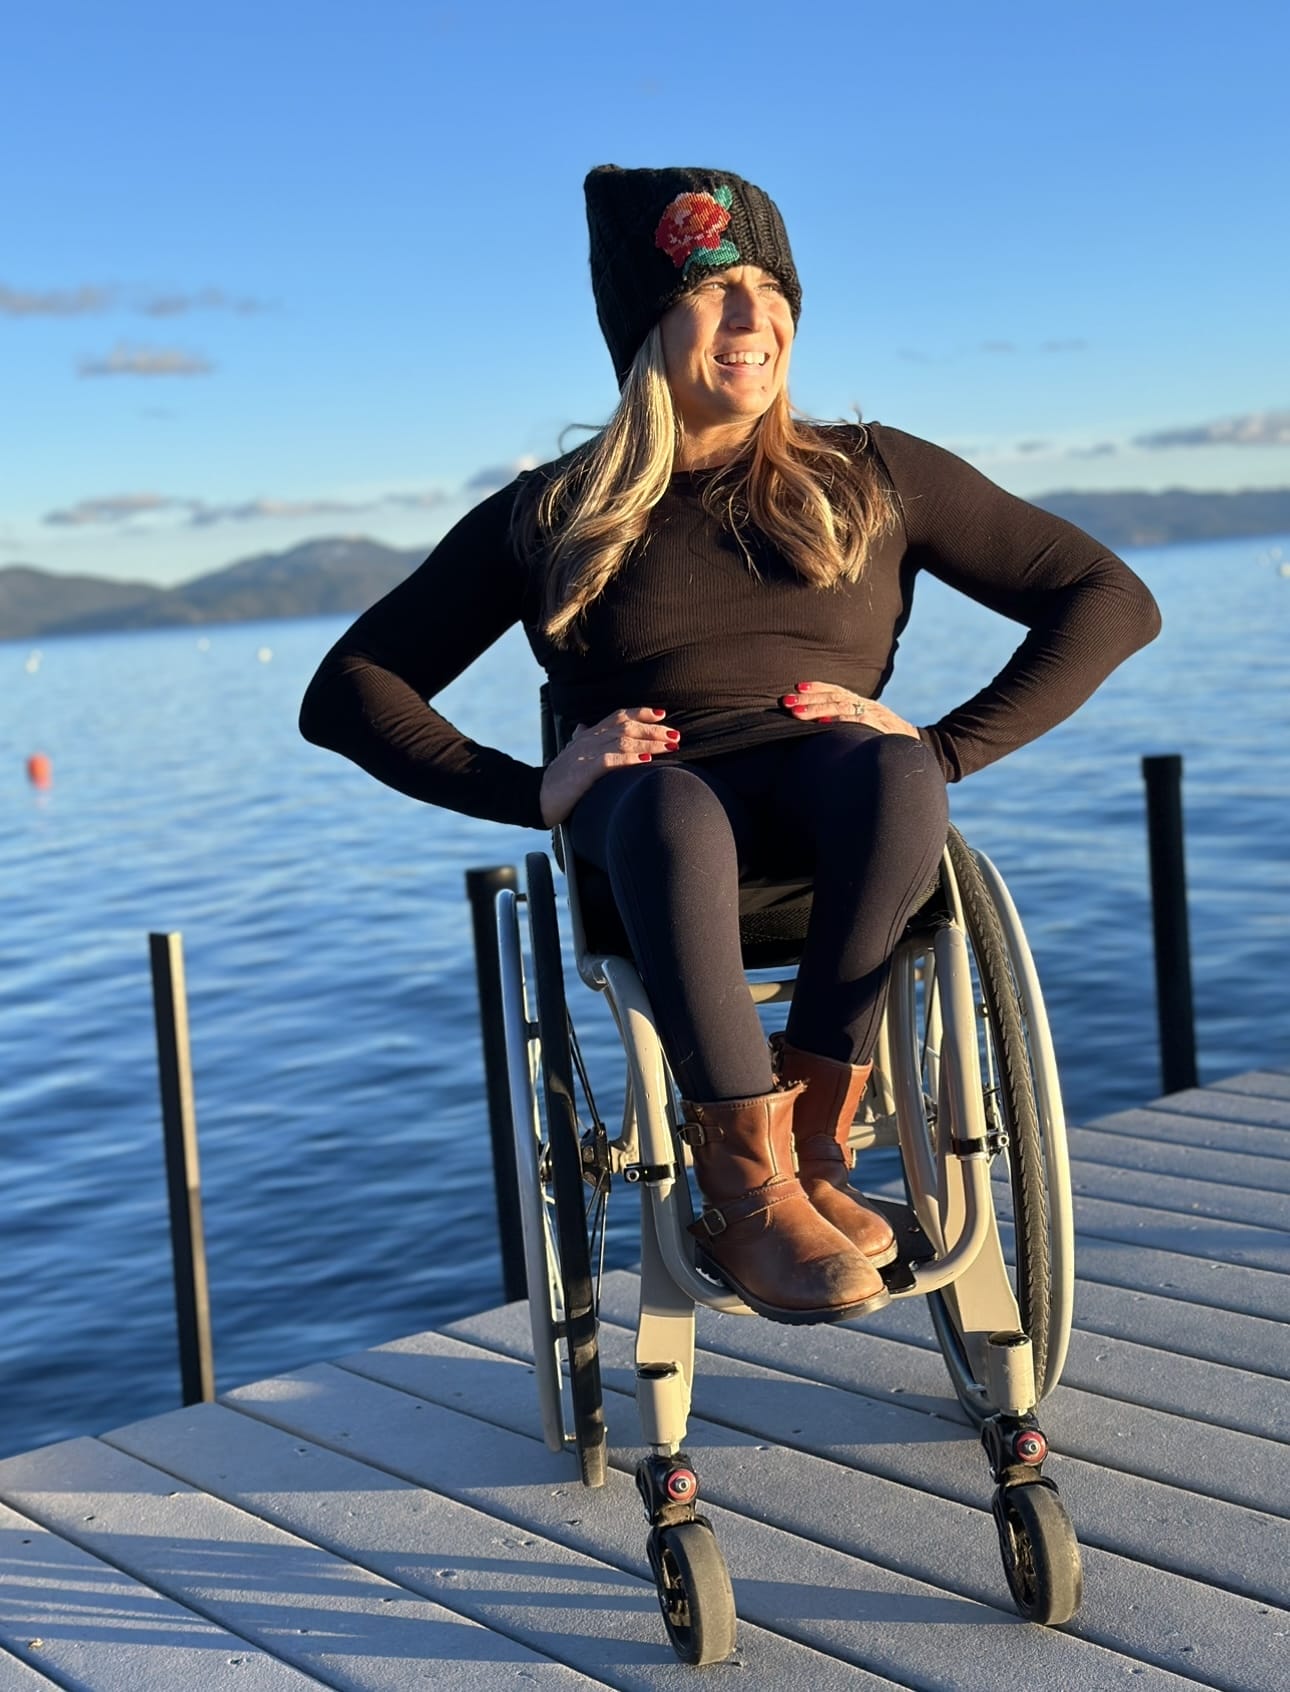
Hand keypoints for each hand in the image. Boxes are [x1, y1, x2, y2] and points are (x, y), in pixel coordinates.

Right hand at [540, 707, 679, 825]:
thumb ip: (579, 739)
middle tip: (676, 736)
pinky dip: (629, 759)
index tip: (662, 714)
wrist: (537, 796)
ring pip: (623, 741)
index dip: (641, 713)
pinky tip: (645, 761)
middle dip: (654, 730)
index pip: (618, 716)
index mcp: (589, 735)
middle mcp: (589, 740)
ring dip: (649, 744)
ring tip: (669, 746)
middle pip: (627, 727)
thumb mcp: (570, 754)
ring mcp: (586, 755)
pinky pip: (610, 761)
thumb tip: (582, 726)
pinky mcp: (584, 772)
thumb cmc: (557, 778)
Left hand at [780, 681, 919, 739]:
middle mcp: (867, 706)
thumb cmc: (888, 741)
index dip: (817, 687)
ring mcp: (874, 716)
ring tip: (796, 713)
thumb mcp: (868, 729)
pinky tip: (823, 724)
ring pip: (841, 707)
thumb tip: (820, 728)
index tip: (797, 687)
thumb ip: (848, 724)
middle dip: (808, 698)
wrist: (919, 749)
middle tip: (786, 701)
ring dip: (816, 709)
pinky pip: (858, 722)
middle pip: (834, 696)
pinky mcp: (880, 728)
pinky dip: (840, 721)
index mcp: (862, 705)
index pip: (837, 690)